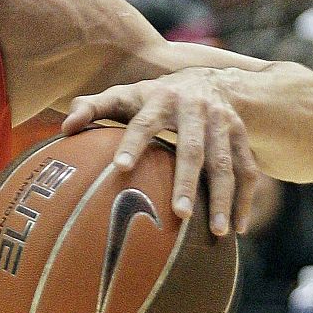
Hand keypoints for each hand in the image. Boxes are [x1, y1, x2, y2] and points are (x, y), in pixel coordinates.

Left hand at [61, 70, 257, 237]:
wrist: (209, 80)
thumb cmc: (152, 97)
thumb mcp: (123, 96)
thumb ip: (91, 107)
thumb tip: (64, 128)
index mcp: (160, 99)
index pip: (144, 122)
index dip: (131, 143)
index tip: (119, 168)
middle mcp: (196, 110)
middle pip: (193, 148)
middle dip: (187, 181)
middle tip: (178, 214)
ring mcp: (223, 124)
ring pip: (226, 163)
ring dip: (223, 198)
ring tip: (216, 232)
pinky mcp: (243, 137)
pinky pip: (249, 170)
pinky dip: (245, 199)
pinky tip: (238, 229)